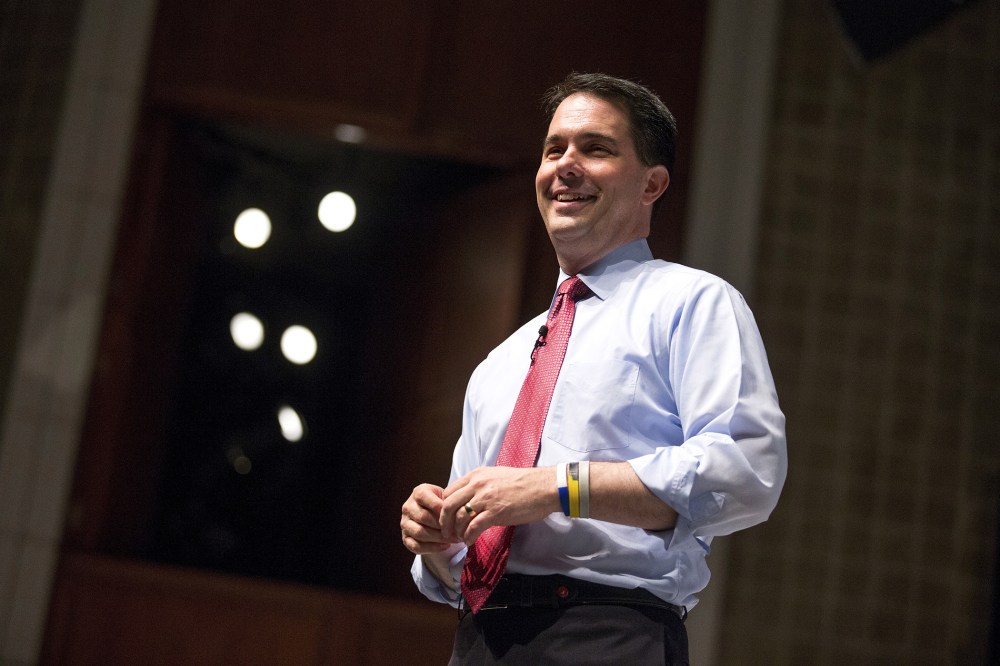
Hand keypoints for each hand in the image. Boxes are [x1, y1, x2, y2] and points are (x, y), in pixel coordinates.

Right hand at [400, 483, 461, 553]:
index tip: (455, 516)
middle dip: (442, 526)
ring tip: (453, 539)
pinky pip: (416, 546)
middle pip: (424, 517)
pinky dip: (432, 548)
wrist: (434, 514)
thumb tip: (457, 514)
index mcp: (418, 493)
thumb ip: (449, 502)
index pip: (427, 499)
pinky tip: (445, 546)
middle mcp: (408, 507)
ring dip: (438, 538)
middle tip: (457, 531)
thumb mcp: (446, 497)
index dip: (441, 508)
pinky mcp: (405, 538)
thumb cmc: (442, 504)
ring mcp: (405, 523)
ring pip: (419, 532)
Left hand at [439, 466, 558, 545]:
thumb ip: (480, 485)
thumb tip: (469, 497)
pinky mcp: (495, 512)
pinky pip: (473, 527)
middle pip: (448, 505)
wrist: (543, 487)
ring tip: (460, 539)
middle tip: (447, 532)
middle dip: (444, 522)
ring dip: (457, 532)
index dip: (444, 508)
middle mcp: (477, 485)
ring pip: (459, 517)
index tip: (447, 518)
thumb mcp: (496, 476)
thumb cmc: (523, 483)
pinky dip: (468, 537)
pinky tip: (469, 542)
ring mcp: (486, 498)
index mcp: (476, 475)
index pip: (449, 491)